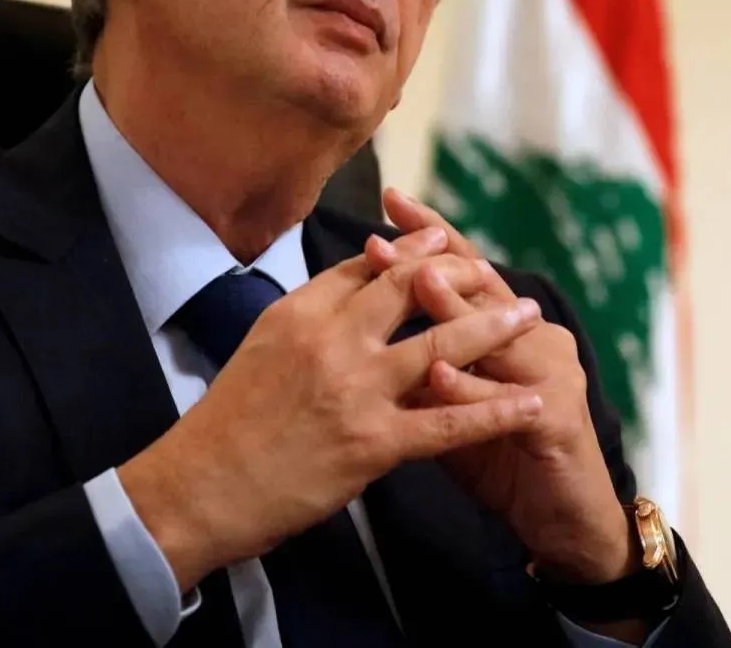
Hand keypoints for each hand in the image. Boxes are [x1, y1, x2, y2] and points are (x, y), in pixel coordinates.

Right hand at [117, 231, 545, 591]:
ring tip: (530, 315)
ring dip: (494, 327)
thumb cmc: (227, 422)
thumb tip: (351, 283)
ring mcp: (355, 389)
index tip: (443, 242)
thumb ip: (309, 313)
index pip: (368, 268)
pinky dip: (496, 412)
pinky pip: (448, 422)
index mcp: (301, 312)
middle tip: (496, 272)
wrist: (200, 488)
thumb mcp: (262, 345)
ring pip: (440, 345)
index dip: (412, 253)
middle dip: (462, 274)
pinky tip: (530, 404)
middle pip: (411, 289)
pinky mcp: (372, 442)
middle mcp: (332, 339)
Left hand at [368, 190, 639, 588]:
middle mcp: (535, 336)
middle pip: (483, 284)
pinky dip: (472, 389)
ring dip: (454, 308)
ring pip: (496, 334)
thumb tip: (364, 322)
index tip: (389, 200)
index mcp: (508, 328)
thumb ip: (419, 363)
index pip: (465, 269)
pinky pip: (508, 401)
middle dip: (434, 253)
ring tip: (416, 280)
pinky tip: (439, 375)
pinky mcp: (558, 419)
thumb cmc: (502, 458)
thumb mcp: (451, 404)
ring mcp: (552, 373)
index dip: (429, 234)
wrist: (564, 517)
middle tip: (390, 227)